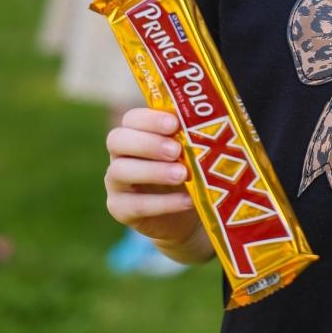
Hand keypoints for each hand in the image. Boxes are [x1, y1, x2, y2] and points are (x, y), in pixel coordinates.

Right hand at [105, 108, 200, 246]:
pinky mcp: (120, 209)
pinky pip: (135, 205)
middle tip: (176, 150)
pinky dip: (163, 203)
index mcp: (137, 132)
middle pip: (117, 140)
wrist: (188, 214)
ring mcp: (116, 182)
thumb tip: (215, 123)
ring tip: (183, 175)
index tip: (174, 123)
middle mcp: (121, 154)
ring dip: (153, 171)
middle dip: (148, 143)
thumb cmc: (191, 171)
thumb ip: (196, 137)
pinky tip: (187, 201)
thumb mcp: (194, 151)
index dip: (150, 119)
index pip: (132, 118)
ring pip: (120, 171)